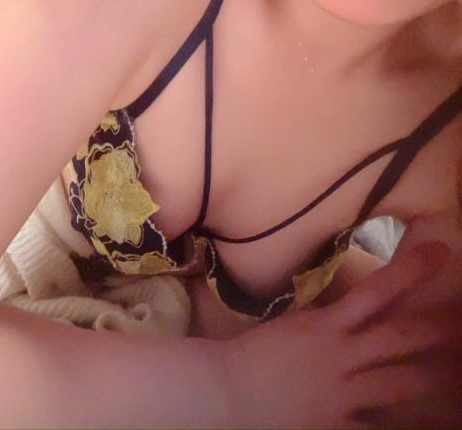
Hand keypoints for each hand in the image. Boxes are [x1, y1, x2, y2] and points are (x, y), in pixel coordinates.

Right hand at [219, 239, 457, 428]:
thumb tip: (356, 311)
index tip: (440, 252)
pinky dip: (397, 424)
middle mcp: (341, 355)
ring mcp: (343, 394)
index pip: (377, 290)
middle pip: (400, 336)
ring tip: (457, 373)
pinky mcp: (338, 426)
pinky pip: (378, 427)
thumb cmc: (258, 353)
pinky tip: (422, 421)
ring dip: (433, 377)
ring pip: (401, 383)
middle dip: (436, 326)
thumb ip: (328, 321)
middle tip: (461, 317)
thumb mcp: (295, 326)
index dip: (411, 270)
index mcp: (327, 325)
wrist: (228, 392)